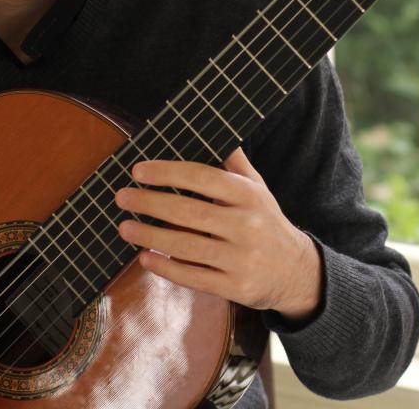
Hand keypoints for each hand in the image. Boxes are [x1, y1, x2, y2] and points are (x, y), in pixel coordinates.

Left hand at [115, 148, 322, 322]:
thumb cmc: (267, 222)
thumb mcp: (258, 189)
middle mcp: (247, 225)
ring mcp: (240, 258)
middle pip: (189, 212)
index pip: (203, 178)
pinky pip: (193, 277)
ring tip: (124, 228)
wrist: (295, 272)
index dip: (169, 172)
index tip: (139, 171)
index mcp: (249, 195)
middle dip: (151, 203)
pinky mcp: (234, 287)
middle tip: (122, 197)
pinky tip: (145, 258)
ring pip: (187, 246)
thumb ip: (235, 164)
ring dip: (150, 236)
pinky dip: (166, 268)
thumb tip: (213, 131)